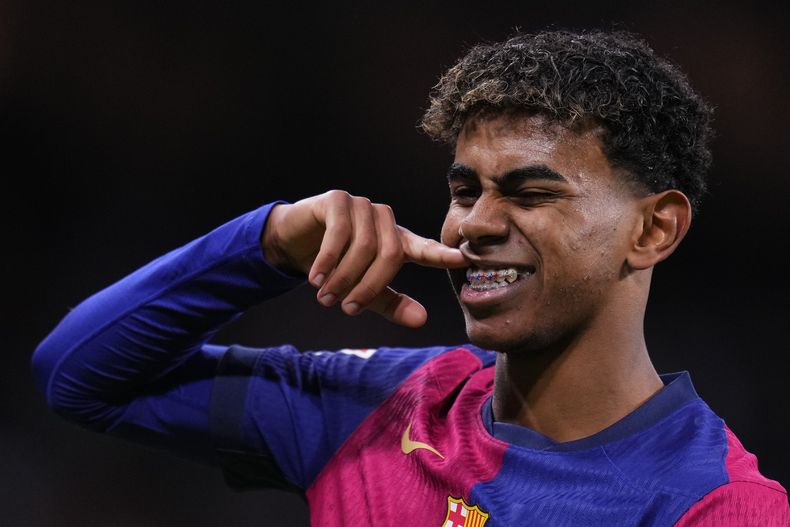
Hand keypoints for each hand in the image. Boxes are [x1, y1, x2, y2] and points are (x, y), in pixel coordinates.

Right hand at [262, 190, 466, 326]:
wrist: (295, 244)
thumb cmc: (336, 267)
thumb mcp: (364, 290)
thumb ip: (392, 303)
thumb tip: (421, 320)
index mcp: (398, 241)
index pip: (425, 249)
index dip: (442, 255)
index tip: (463, 259)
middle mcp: (384, 220)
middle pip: (390, 255)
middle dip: (367, 287)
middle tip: (346, 308)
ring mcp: (362, 207)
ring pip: (364, 246)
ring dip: (344, 277)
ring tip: (326, 297)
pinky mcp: (338, 199)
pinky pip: (340, 232)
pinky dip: (328, 259)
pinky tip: (316, 276)